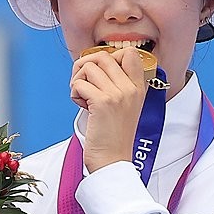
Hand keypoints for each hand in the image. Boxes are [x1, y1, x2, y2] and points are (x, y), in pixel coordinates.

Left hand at [69, 47, 147, 172]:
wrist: (113, 160)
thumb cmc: (113, 136)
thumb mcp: (124, 107)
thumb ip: (116, 85)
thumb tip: (94, 65)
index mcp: (139, 88)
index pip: (130, 53)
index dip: (108, 56)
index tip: (99, 73)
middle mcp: (131, 88)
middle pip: (103, 56)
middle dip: (85, 67)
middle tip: (83, 84)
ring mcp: (118, 94)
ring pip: (89, 67)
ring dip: (78, 80)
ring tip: (82, 97)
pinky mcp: (102, 103)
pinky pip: (79, 83)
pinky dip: (74, 93)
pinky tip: (81, 106)